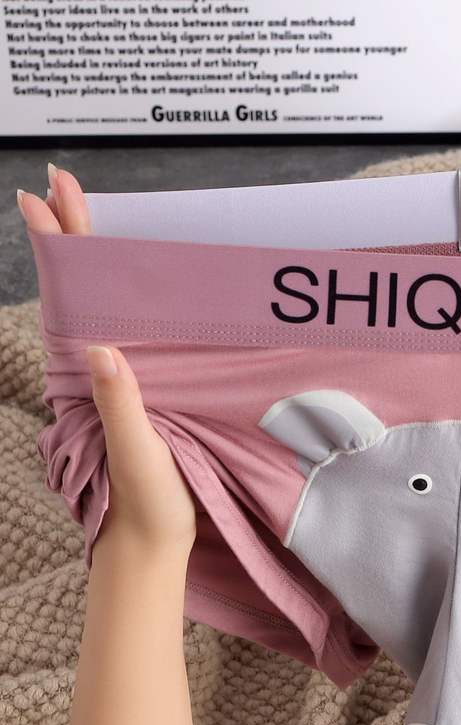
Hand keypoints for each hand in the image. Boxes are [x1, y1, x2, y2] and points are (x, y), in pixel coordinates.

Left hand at [17, 166, 196, 554]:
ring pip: (102, 305)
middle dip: (72, 235)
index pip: (72, 298)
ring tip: (85, 218)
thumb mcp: (134, 452)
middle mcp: (100, 370)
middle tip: (61, 184)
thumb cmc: (146, 500)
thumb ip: (119, 404)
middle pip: (82, 289)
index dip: (61, 248)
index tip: (44, 197)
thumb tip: (101, 347)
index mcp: (93, 378)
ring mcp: (121, 380)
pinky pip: (132, 333)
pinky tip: (131, 285)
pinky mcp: (146, 394)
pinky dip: (127, 299)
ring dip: (94, 259)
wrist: (152, 540)